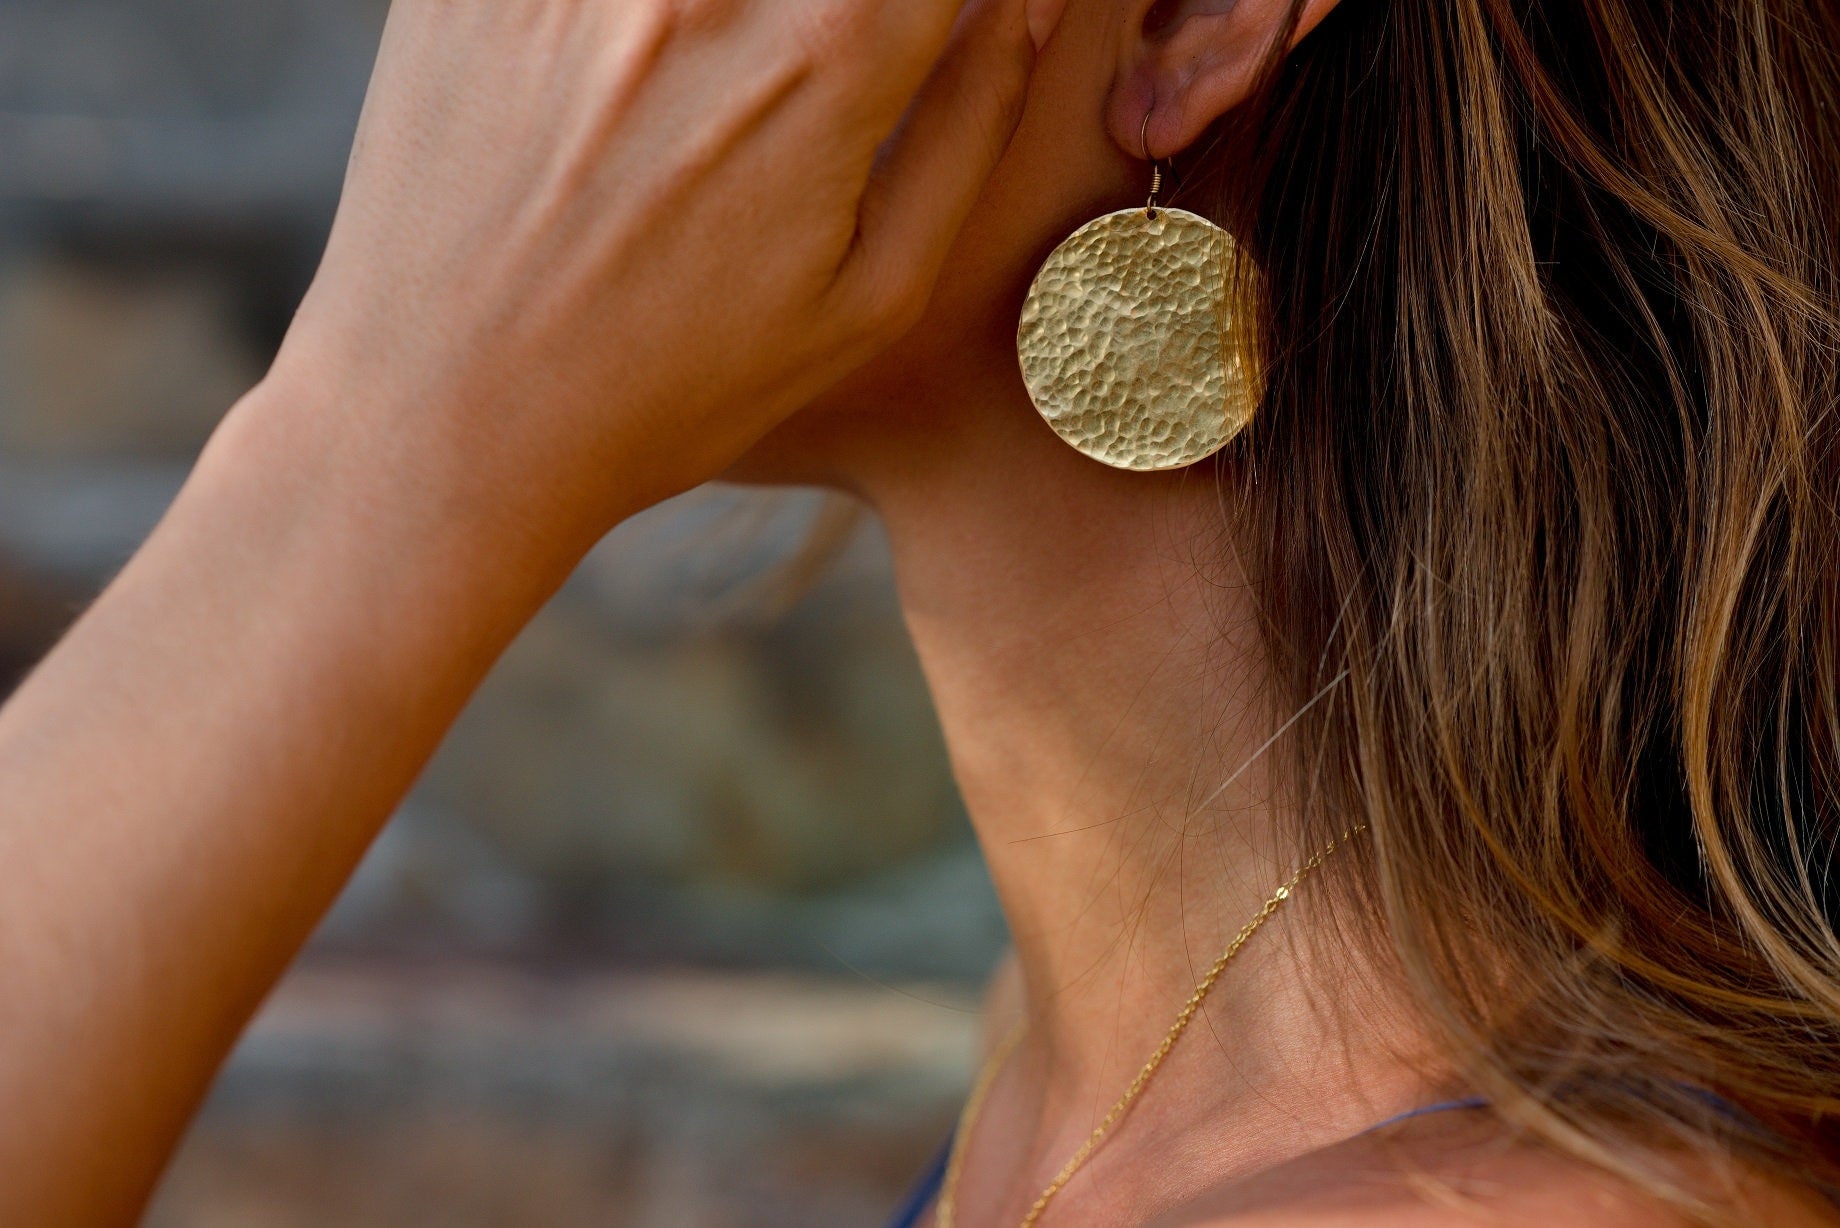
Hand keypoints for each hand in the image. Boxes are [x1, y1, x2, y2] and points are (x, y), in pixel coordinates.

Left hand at [262, 0, 1066, 557]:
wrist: (444, 422)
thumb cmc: (672, 386)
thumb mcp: (869, 297)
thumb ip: (973, 124)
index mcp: (826, 58)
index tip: (924, 35)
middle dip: (844, 10)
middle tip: (808, 73)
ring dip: (729, 17)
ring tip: (711, 101)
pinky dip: (635, 17)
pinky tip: (637, 77)